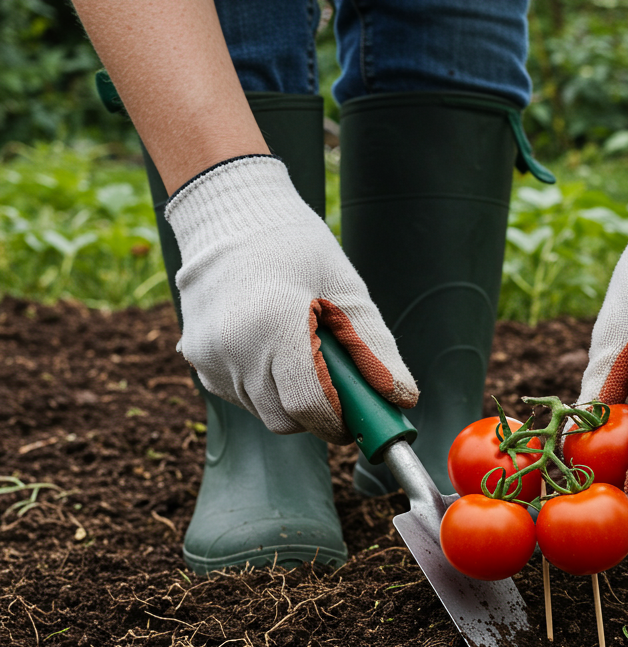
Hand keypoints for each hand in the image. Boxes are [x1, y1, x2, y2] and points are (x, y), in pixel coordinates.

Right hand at [166, 155, 416, 442]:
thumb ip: (376, 350)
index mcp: (276, 326)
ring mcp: (209, 356)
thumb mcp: (348, 291)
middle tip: (337, 388)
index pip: (308, 407)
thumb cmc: (297, 250)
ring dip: (289, 399)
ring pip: (262, 411)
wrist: (229, 216)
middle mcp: (234, 347)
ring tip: (301, 351)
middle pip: (284, 419)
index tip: (358, 419)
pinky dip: (263, 386)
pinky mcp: (196, 359)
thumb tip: (404, 399)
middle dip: (317, 415)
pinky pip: (240, 394)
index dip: (338, 422)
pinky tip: (271, 347)